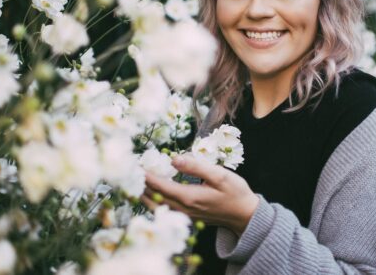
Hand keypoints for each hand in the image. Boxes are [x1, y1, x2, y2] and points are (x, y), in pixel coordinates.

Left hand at [142, 155, 258, 235]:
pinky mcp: (187, 217)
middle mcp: (183, 209)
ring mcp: (184, 215)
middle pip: (153, 198)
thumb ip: (196, 166)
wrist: (244, 214)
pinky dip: (154, 201)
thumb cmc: (235, 192)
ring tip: (137, 181)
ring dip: (145, 194)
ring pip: (156, 207)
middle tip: (131, 171)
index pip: (159, 186)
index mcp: (189, 197)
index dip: (146, 175)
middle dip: (141, 185)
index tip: (135, 165)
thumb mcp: (220, 175)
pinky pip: (164, 210)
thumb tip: (174, 158)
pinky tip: (152, 192)